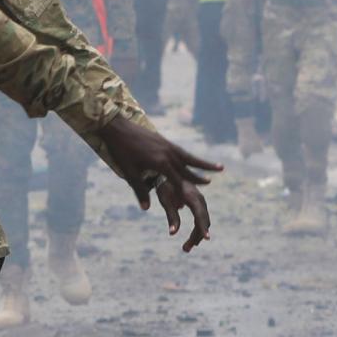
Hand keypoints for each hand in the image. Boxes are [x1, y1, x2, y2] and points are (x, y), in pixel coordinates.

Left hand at [95, 113, 219, 252]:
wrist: (118, 127)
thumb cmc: (122, 151)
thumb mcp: (130, 172)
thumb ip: (140, 190)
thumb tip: (146, 209)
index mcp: (160, 163)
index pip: (176, 182)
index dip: (182, 193)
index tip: (190, 203)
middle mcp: (168, 154)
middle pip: (187, 170)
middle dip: (199, 178)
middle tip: (210, 184)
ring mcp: (169, 146)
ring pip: (190, 159)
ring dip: (203, 165)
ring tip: (219, 168)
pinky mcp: (166, 142)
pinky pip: (183, 152)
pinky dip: (192, 157)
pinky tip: (194, 160)